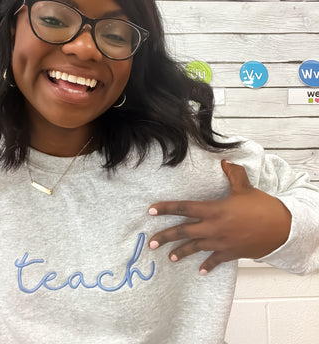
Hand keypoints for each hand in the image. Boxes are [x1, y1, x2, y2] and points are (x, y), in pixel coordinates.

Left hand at [148, 160, 291, 273]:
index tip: (150, 211)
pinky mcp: (230, 253)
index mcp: (214, 210)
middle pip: (184, 232)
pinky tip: (201, 271)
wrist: (282, 229)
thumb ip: (233, 174)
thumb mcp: (245, 188)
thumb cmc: (262, 207)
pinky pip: (215, 260)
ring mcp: (220, 242)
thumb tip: (224, 162)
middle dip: (166, 237)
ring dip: (181, 253)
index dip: (166, 208)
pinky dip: (208, 265)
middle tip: (151, 242)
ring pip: (195, 248)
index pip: (184, 208)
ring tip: (170, 257)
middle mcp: (213, 228)